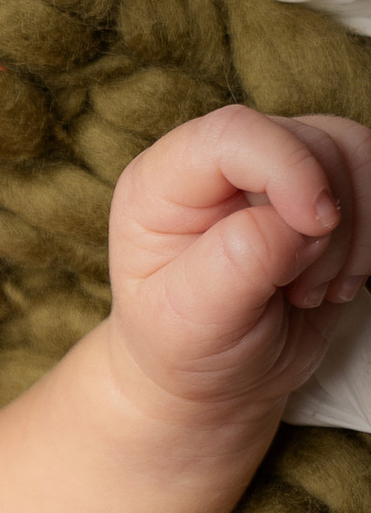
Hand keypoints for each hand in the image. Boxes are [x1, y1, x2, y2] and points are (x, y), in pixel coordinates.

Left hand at [108, 107, 370, 416]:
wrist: (214, 379)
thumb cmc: (186, 349)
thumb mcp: (192, 322)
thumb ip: (238, 262)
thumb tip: (298, 224)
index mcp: (161, 185)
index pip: (233, 133)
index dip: (288, 167)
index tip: (315, 229)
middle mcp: (217, 166)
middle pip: (307, 142)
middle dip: (326, 222)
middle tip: (300, 291)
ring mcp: (271, 172)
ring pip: (352, 154)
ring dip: (355, 231)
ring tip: (313, 292)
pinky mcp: (318, 191)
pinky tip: (337, 284)